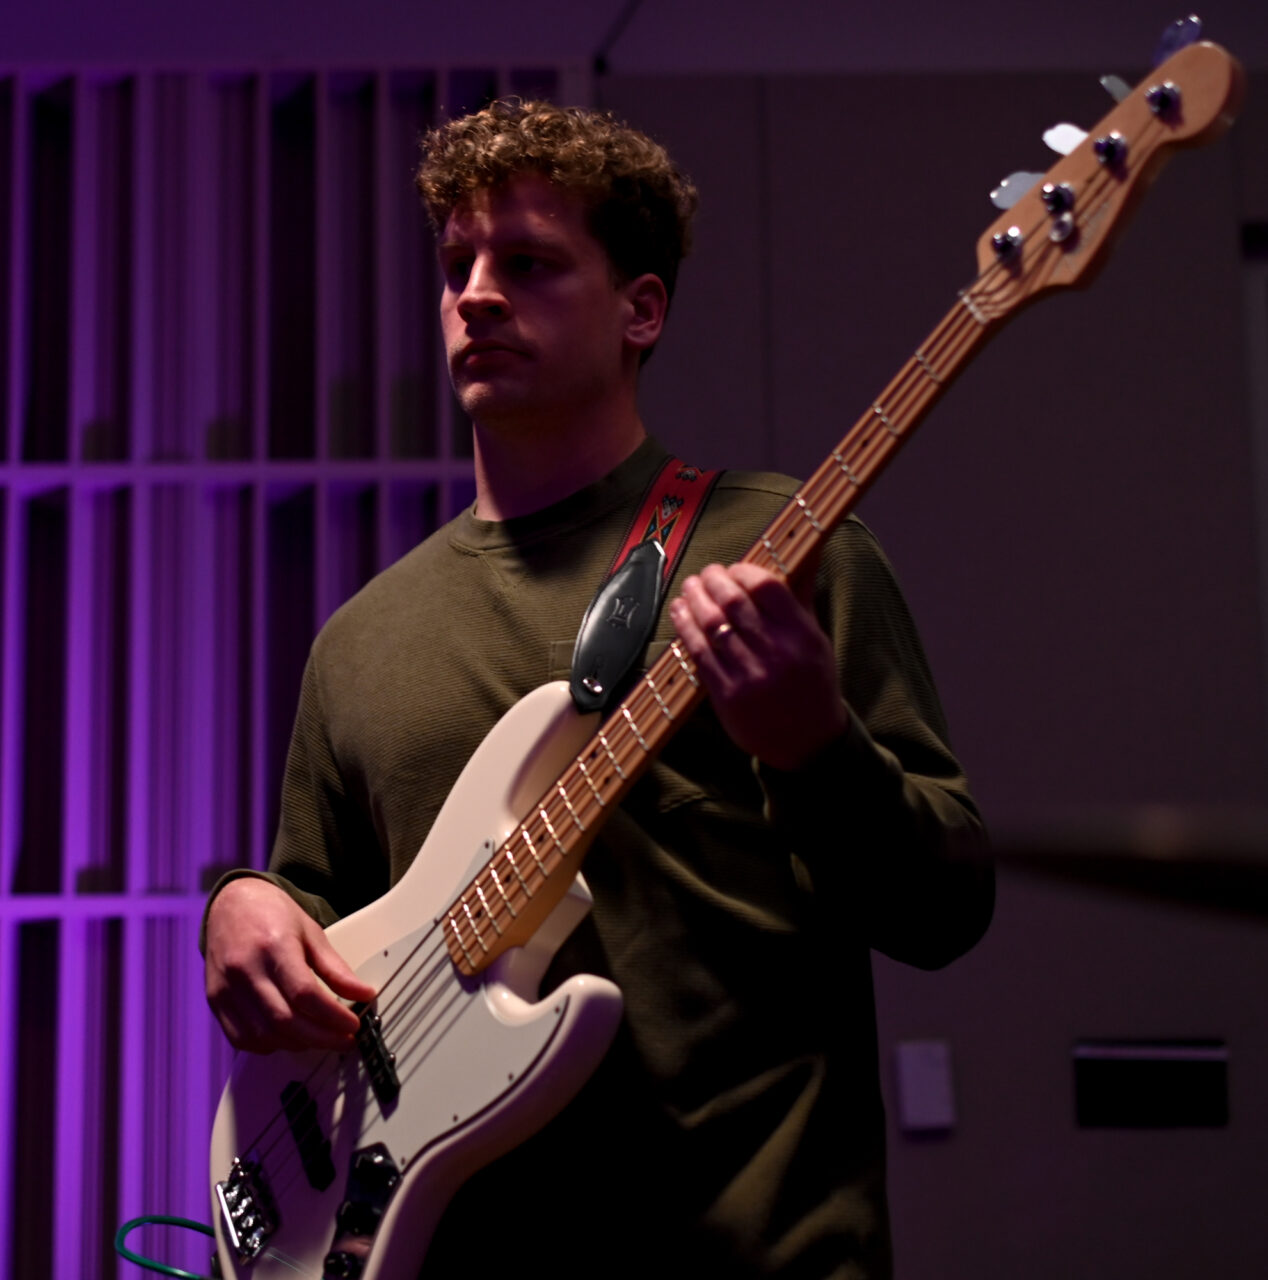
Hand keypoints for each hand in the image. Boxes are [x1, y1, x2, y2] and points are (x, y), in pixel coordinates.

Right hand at [205, 877, 376, 1053]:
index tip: (353, 1026)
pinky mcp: (214, 1000)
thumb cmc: (273, 915)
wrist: (232, 903)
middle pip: (285, 1020)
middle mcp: (245, 969)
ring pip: (264, 1034)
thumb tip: (364, 994)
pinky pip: (241, 1038)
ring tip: (321, 1037)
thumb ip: (335, 968)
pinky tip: (289, 1037)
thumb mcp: (312, 933)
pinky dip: (269, 1045)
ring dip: (298, 1044)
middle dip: (321, 1038)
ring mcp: (225, 988)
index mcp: (274, 946)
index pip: (305, 994)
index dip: (333, 1017)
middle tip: (345, 1040)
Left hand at [669, 562, 848, 771]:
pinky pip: (699, 654)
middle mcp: (777, 654)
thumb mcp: (816, 640)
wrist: (809, 742)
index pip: (766, 587)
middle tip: (705, 574)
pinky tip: (680, 613)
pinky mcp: (727, 696)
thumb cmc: (812, 684)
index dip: (742, 571)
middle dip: (713, 580)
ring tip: (689, 588)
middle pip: (734, 602)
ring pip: (712, 625)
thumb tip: (805, 552)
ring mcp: (750, 676)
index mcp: (802, 635)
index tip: (733, 569)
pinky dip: (685, 628)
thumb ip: (801, 597)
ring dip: (694, 600)